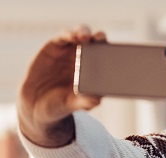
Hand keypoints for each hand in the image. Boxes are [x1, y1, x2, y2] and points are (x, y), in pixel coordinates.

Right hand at [17, 25, 105, 147]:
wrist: (36, 104)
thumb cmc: (61, 105)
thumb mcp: (73, 105)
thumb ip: (84, 102)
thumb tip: (97, 100)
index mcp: (96, 72)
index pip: (108, 57)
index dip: (113, 52)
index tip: (117, 51)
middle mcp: (85, 58)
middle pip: (97, 42)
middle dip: (101, 38)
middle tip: (101, 39)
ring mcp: (70, 51)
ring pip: (81, 35)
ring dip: (84, 33)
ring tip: (84, 38)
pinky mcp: (55, 46)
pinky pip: (63, 36)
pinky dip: (68, 34)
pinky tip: (71, 37)